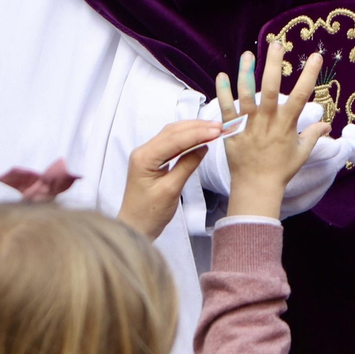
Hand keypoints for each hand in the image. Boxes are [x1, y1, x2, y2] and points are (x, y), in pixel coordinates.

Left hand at [119, 119, 222, 237]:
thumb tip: (203, 147)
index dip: (197, 133)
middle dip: (197, 127)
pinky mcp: (152, 159)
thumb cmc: (149, 213)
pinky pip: (171, 143)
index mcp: (144, 158)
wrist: (135, 227)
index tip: (216, 130)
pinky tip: (199, 137)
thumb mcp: (171, 190)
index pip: (174, 139)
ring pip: (172, 134)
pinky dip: (187, 138)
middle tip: (219, 126)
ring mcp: (146, 154)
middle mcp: (143, 151)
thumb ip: (187, 165)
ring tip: (213, 128)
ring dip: (193, 130)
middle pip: (172, 132)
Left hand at [217, 40, 330, 218]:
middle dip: (273, 65)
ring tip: (247, 54)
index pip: (300, 96)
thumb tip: (327, 124)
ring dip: (246, 73)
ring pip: (246, 95)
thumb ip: (314, 135)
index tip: (316, 57)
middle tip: (276, 44)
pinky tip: (221, 75)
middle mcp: (267, 122)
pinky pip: (225, 110)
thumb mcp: (302, 153)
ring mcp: (248, 125)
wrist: (256, 187)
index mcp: (286, 125)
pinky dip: (222, 93)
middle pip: (270, 89)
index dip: (309, 75)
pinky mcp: (231, 131)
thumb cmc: (281, 170)